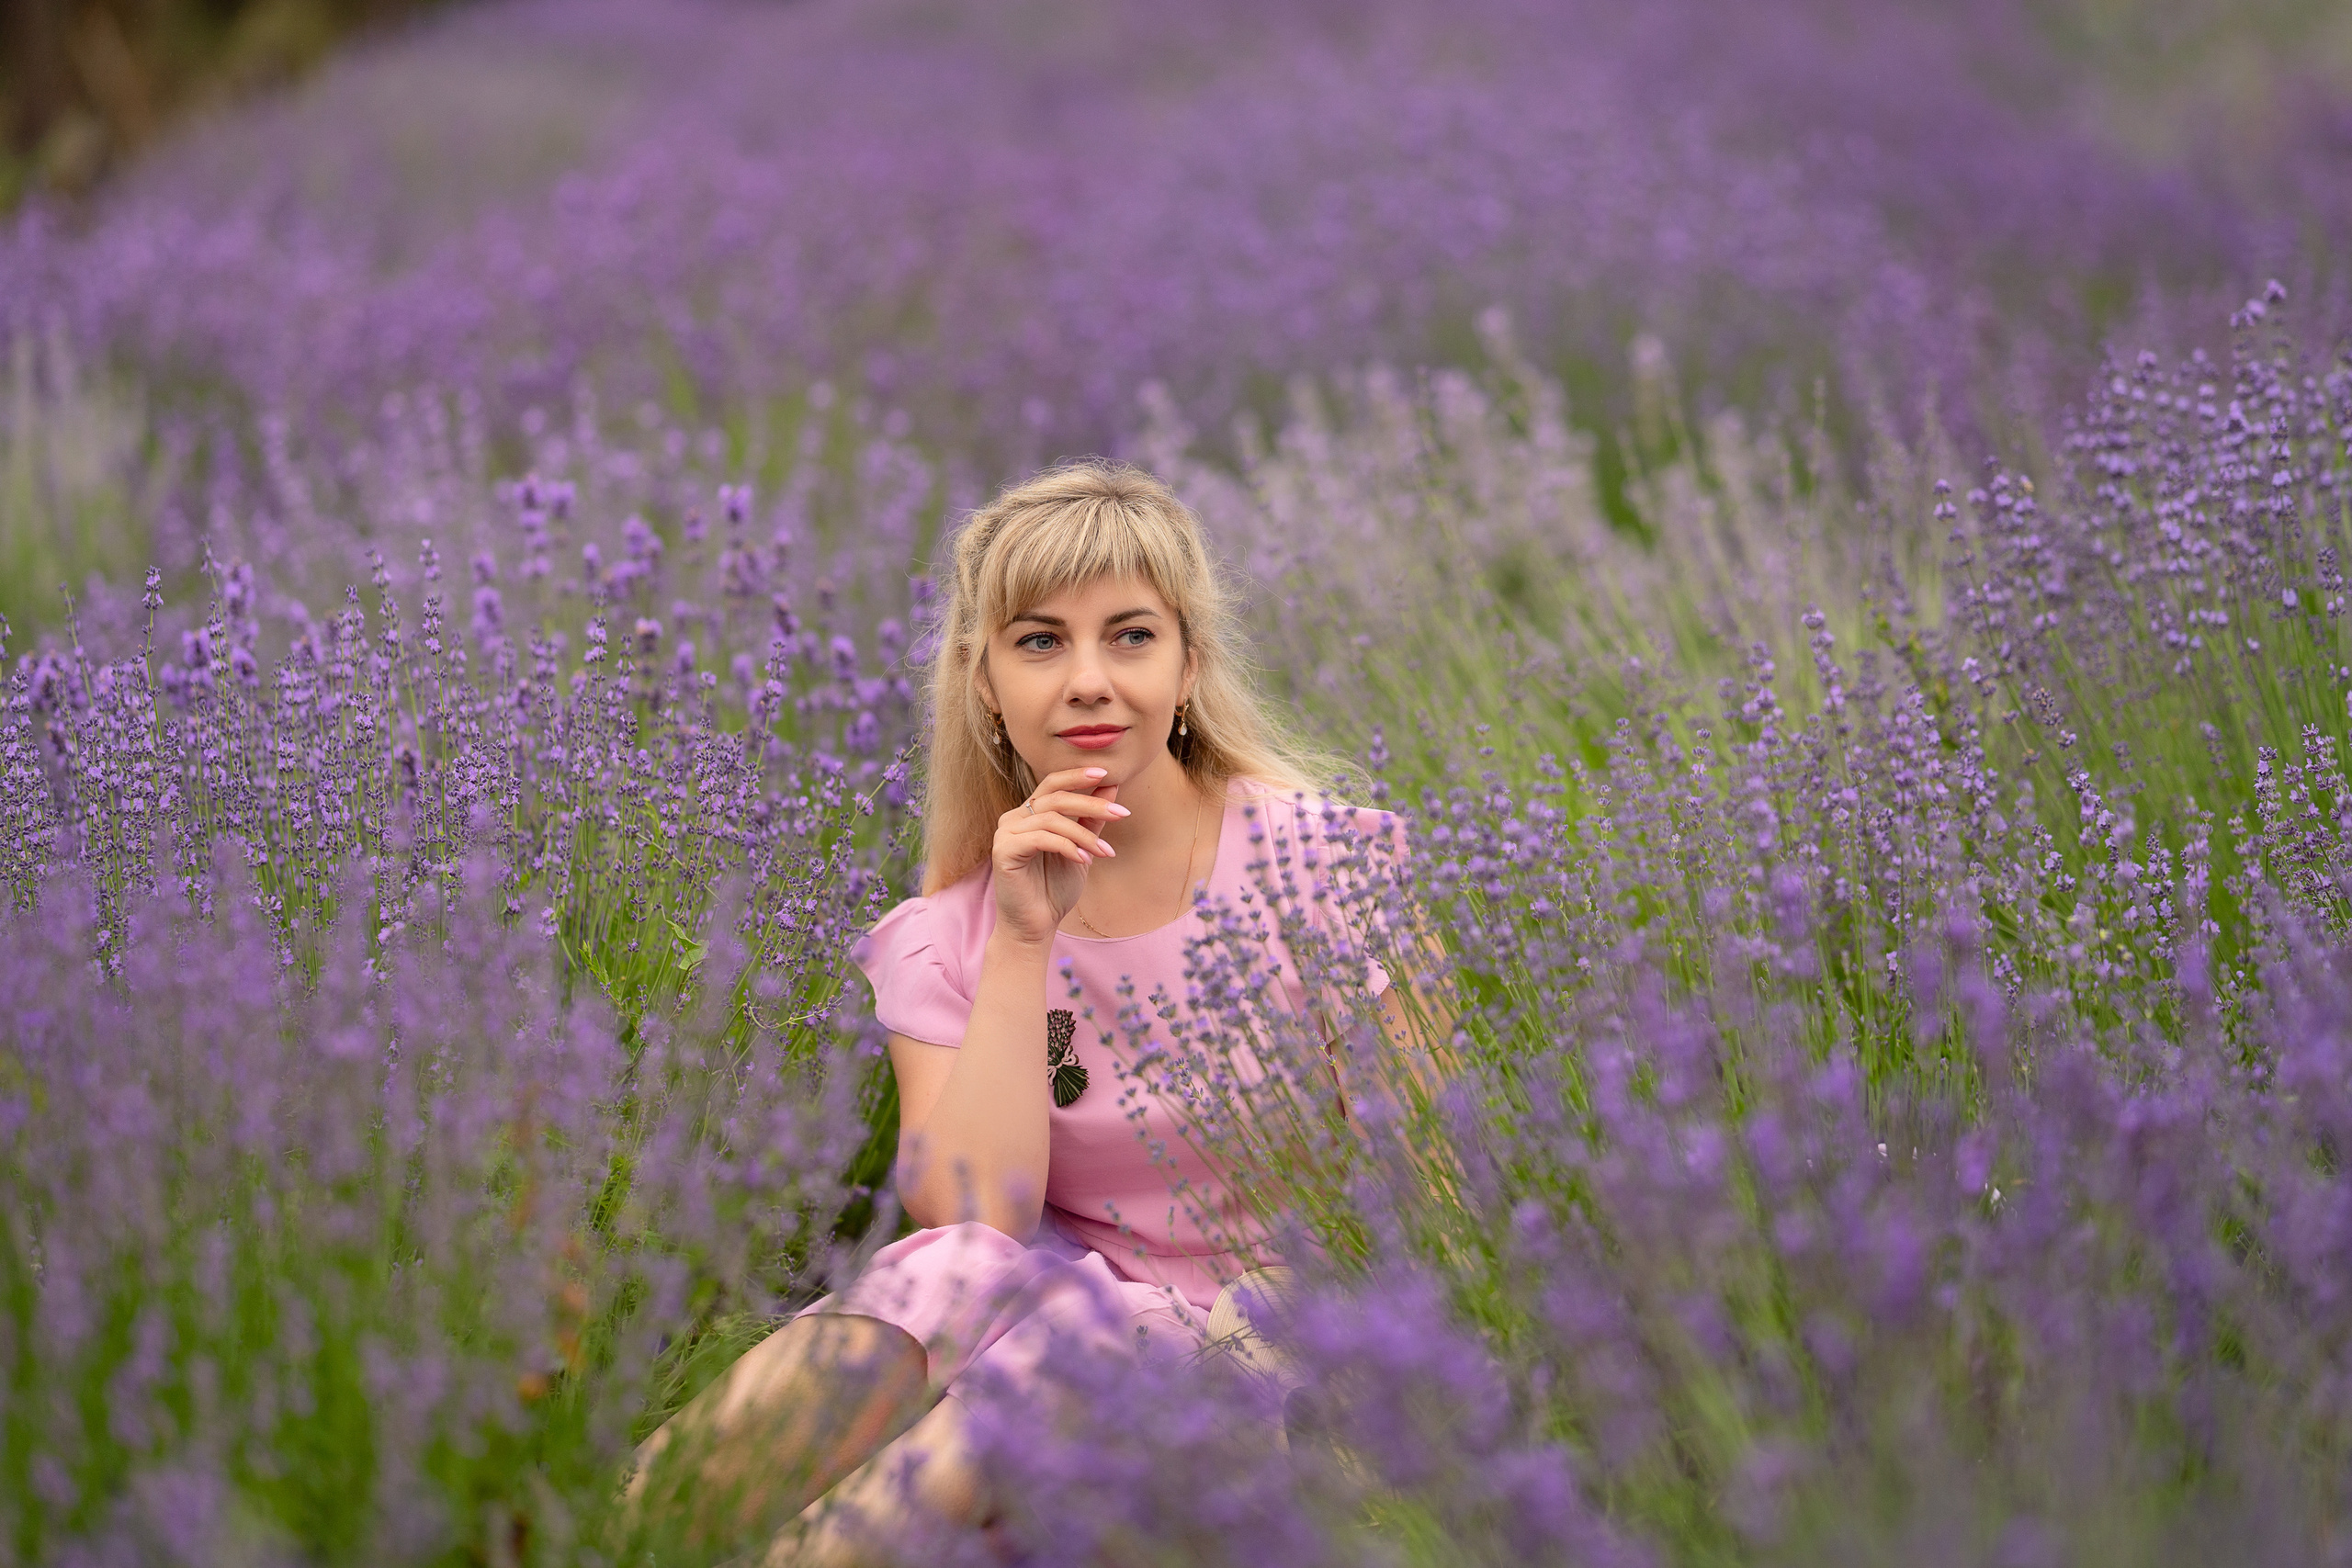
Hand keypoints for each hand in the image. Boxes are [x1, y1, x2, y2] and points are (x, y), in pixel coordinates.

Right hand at [991, 767, 1128, 945]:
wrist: (1034, 926)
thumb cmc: (1053, 889)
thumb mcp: (1081, 849)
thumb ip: (1091, 820)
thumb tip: (1111, 786)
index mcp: (1029, 814)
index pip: (1052, 783)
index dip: (1077, 775)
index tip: (1106, 773)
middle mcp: (1014, 818)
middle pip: (1056, 797)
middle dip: (1092, 804)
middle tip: (1121, 815)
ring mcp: (1006, 833)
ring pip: (1052, 819)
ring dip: (1084, 834)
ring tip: (1105, 851)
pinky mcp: (1003, 851)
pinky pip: (1041, 838)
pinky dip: (1067, 846)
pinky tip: (1084, 859)